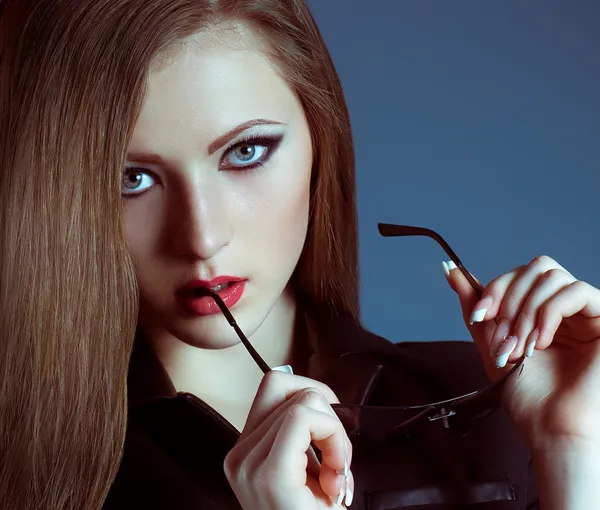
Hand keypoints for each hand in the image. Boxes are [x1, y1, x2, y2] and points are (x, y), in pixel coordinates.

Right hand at [223, 370, 354, 508]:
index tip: (331, 434)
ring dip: (335, 433)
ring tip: (336, 476)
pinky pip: (305, 417)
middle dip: (327, 414)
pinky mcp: (270, 473)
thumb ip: (305, 438)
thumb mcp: (306, 475)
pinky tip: (336, 476)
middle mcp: (239, 454)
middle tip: (337, 460)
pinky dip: (333, 436)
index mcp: (246, 451)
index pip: (275, 386)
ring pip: (305, 398)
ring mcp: (249, 462)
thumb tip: (320, 396)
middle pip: (290, 386)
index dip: (312, 396)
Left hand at [444, 255, 599, 453]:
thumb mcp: (492, 343)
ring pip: (553, 277)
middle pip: (537, 266)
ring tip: (522, 347)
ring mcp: (587, 314)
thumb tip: (450, 270)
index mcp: (542, 311)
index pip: (519, 274)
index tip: (480, 316)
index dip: (496, 288)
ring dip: (526, 311)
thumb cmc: (527, 395)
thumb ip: (476, 306)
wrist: (551, 430)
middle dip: (510, 298)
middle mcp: (567, 308)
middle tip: (504, 336)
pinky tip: (542, 341)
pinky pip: (577, 291)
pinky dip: (549, 313)